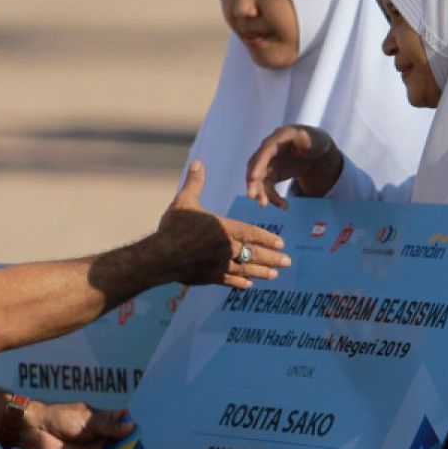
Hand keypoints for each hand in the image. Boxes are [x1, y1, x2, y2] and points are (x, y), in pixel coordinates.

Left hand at [16, 400, 133, 448]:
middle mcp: (106, 438)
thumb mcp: (88, 417)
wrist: (38, 431)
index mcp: (106, 421)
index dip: (139, 430)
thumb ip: (109, 425)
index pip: (127, 426)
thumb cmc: (62, 417)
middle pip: (126, 445)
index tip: (157, 435)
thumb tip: (132, 428)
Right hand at [158, 161, 289, 288]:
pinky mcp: (210, 277)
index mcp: (224, 228)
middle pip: (255, 254)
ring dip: (262, 272)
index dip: (267, 238)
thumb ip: (195, 183)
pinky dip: (240, 283)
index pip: (252, 234)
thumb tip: (198, 162)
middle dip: (272, 258)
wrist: (160, 256)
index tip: (280, 243)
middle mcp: (227, 248)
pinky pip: (230, 281)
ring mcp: (219, 265)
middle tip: (287, 261)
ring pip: (246, 269)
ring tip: (274, 275)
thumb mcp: (184, 201)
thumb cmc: (172, 227)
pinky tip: (248, 285)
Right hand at [245, 124, 340, 208]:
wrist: (313, 151)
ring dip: (260, 193)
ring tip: (265, 205)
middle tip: (252, 197)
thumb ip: (308, 140)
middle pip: (256, 167)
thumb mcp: (316, 141)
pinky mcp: (269, 174)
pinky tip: (283, 206)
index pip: (265, 151)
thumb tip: (302, 135)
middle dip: (253, 182)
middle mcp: (268, 151)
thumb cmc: (315, 143)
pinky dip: (272, 197)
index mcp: (278, 138)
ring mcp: (267, 163)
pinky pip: (266, 188)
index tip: (253, 177)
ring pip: (258, 180)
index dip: (258, 164)